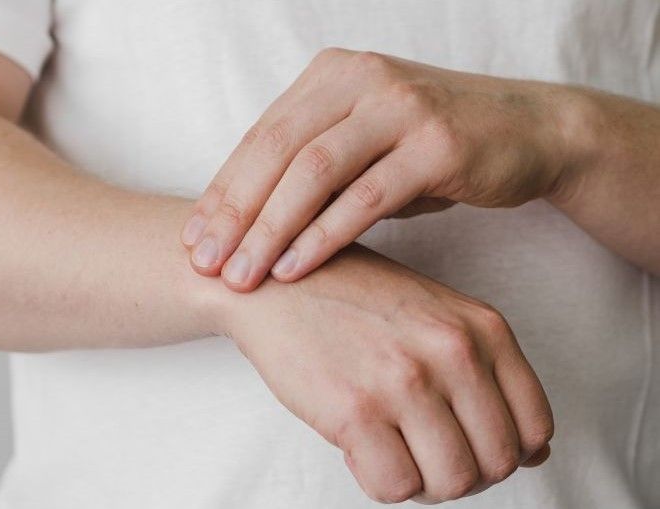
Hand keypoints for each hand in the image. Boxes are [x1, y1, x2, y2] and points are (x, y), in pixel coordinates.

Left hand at [182, 48, 579, 290]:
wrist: (528, 131)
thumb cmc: (433, 146)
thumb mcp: (366, 146)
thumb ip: (315, 169)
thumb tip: (249, 219)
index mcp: (332, 76)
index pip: (261, 136)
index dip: (223, 190)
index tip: (194, 239)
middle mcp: (360, 80)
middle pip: (276, 150)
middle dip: (234, 213)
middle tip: (205, 263)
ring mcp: (400, 107)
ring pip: (314, 171)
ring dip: (270, 229)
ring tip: (241, 276)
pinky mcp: (436, 143)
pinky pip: (365, 197)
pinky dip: (323, 236)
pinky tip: (294, 269)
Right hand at [210, 244, 553, 503]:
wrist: (280, 281)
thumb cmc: (357, 301)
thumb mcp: (439, 318)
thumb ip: (489, 376)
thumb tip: (539, 453)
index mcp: (483, 328)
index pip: (535, 427)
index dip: (508, 453)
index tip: (472, 447)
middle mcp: (453, 352)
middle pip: (496, 464)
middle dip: (463, 472)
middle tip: (425, 453)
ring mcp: (404, 381)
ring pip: (451, 483)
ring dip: (424, 481)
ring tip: (394, 449)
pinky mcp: (354, 410)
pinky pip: (395, 487)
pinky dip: (382, 481)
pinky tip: (363, 447)